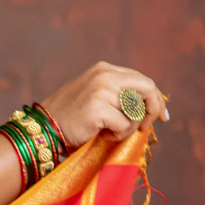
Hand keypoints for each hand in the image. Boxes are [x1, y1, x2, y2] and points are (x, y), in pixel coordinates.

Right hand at [39, 62, 167, 148]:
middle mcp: (105, 76)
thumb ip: (118, 95)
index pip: (142, 80)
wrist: (42, 128)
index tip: (161, 116)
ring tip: (110, 131)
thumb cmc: (69, 118)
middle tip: (148, 127)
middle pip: (146, 88)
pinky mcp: (97, 108)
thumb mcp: (95, 96)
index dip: (156, 99)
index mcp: (105, 70)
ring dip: (128, 128)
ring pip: (136, 111)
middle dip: (153, 109)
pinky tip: (102, 135)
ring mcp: (101, 90)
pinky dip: (118, 135)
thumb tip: (148, 107)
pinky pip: (124, 125)